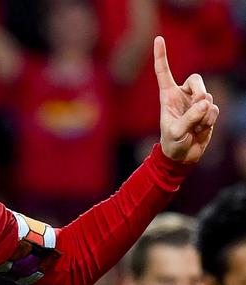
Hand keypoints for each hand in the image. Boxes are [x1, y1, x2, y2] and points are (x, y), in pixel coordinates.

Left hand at [155, 36, 218, 162]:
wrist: (183, 157)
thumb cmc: (172, 144)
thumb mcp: (176, 132)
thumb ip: (189, 117)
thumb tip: (205, 103)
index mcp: (167, 96)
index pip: (163, 72)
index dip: (161, 56)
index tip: (158, 39)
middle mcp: (182, 96)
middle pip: (196, 79)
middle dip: (201, 91)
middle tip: (199, 107)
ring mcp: (195, 103)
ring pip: (208, 97)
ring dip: (204, 114)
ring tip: (195, 127)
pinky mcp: (207, 112)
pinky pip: (214, 110)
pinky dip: (210, 120)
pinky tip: (202, 129)